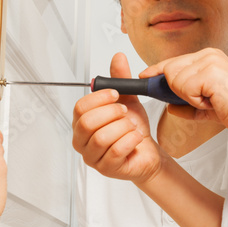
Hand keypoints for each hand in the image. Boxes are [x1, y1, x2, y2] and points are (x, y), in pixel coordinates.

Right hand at [72, 53, 164, 184]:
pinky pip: (116, 151)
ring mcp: (92, 157)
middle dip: (111, 113)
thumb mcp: (128, 99)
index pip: (80, 107)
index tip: (116, 94)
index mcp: (81, 122)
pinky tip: (137, 137)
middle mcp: (81, 141)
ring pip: (102, 137)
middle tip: (125, 112)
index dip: (100, 98)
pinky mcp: (106, 169)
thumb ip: (121, 80)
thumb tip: (118, 57)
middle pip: (87, 123)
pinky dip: (130, 140)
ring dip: (123, 128)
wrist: (147, 152)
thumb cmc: (132, 128)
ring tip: (132, 126)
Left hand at [139, 47, 227, 131]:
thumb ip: (186, 106)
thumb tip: (169, 108)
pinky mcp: (209, 72)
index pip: (174, 61)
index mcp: (208, 57)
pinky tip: (211, 100)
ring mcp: (208, 61)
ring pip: (175, 79)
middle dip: (177, 90)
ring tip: (210, 100)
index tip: (145, 75)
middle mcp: (207, 54)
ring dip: (188, 97)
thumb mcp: (206, 106)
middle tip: (201, 100)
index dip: (157, 70)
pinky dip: (194, 100)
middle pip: (170, 69)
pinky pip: (184, 88)